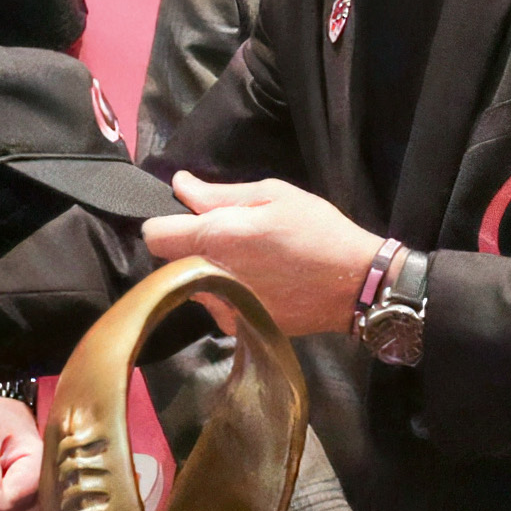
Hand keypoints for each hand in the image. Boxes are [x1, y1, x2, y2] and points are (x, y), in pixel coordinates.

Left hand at [141, 172, 383, 338]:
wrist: (355, 284)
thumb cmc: (317, 230)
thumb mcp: (273, 196)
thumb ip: (220, 194)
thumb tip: (180, 185)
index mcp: (216, 238)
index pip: (155, 236)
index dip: (165, 223)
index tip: (185, 218)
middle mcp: (211, 277)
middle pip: (169, 261)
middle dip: (187, 246)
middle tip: (227, 236)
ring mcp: (224, 306)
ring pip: (190, 285)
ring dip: (205, 270)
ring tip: (247, 260)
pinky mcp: (238, 325)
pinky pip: (215, 304)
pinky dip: (224, 293)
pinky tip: (256, 283)